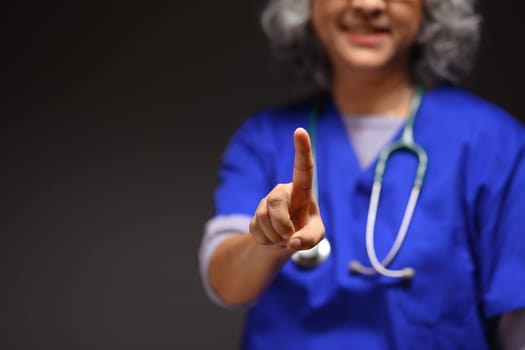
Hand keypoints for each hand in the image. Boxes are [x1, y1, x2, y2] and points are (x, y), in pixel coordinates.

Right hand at [249, 128, 324, 250]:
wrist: (285, 242)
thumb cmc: (305, 231)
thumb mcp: (316, 236)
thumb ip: (309, 239)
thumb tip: (292, 242)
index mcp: (302, 191)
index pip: (303, 168)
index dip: (302, 149)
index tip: (300, 130)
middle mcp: (283, 191)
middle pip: (275, 201)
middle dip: (281, 225)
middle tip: (289, 238)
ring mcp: (266, 202)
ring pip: (264, 218)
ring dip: (275, 237)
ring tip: (283, 237)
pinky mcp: (254, 215)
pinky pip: (256, 229)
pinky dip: (266, 242)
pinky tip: (272, 238)